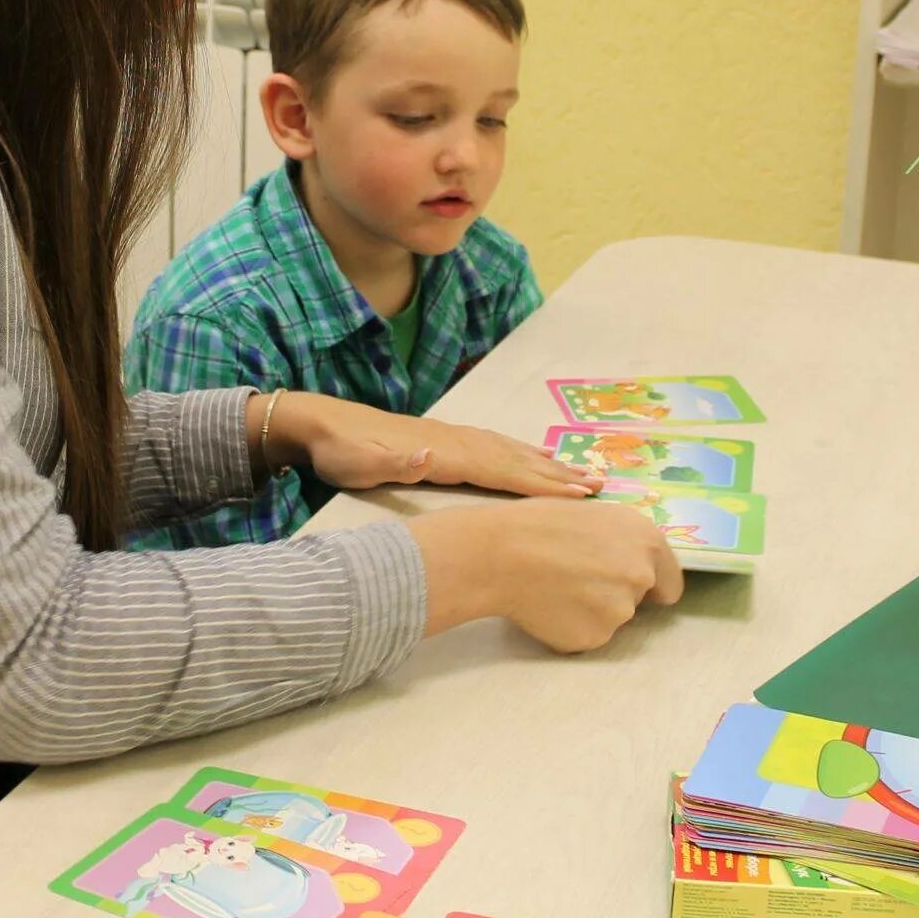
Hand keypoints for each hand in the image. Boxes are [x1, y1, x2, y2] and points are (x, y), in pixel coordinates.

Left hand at [268, 394, 599, 498]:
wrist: (319, 423)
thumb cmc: (341, 451)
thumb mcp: (361, 462)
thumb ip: (398, 459)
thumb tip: (430, 454)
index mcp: (443, 451)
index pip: (501, 469)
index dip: (540, 483)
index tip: (578, 494)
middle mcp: (455, 439)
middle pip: (516, 458)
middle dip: (557, 474)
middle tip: (599, 486)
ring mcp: (452, 436)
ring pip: (510, 450)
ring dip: (547, 463)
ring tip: (583, 474)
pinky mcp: (445, 439)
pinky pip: (496, 447)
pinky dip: (523, 454)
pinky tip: (536, 459)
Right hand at [410, 502, 682, 651]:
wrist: (500, 552)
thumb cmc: (538, 524)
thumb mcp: (593, 515)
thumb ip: (620, 541)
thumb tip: (626, 558)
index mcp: (646, 540)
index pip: (670, 583)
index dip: (652, 587)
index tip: (636, 589)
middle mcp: (641, 575)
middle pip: (638, 599)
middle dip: (614, 594)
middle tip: (576, 580)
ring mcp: (620, 610)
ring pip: (611, 618)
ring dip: (591, 611)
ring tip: (555, 588)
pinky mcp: (596, 637)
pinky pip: (588, 635)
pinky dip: (571, 626)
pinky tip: (547, 606)